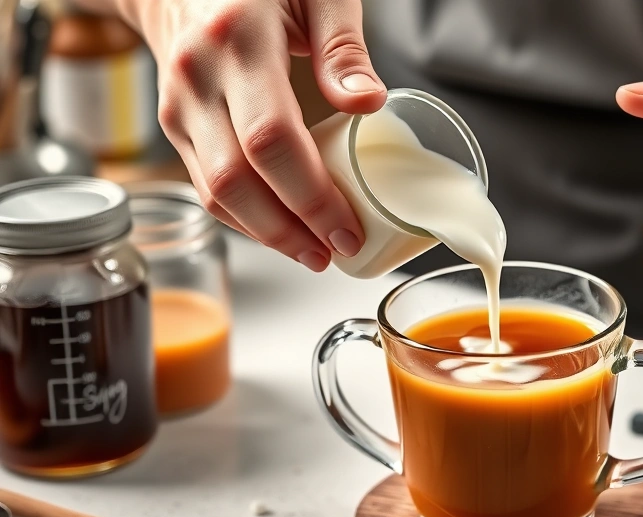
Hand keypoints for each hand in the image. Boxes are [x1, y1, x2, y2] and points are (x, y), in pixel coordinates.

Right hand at [122, 0, 385, 270]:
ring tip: (313, 253)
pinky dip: (244, 219)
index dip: (311, 195)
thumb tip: (368, 104)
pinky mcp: (174, 125)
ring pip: (214, 192)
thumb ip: (343, 47)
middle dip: (290, 230)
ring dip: (266, 234)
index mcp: (237, 38)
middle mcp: (198, 76)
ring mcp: (178, 104)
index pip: (272, 138)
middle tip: (335, 252)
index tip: (346, 227)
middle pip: (238, 179)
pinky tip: (281, 232)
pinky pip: (204, 186)